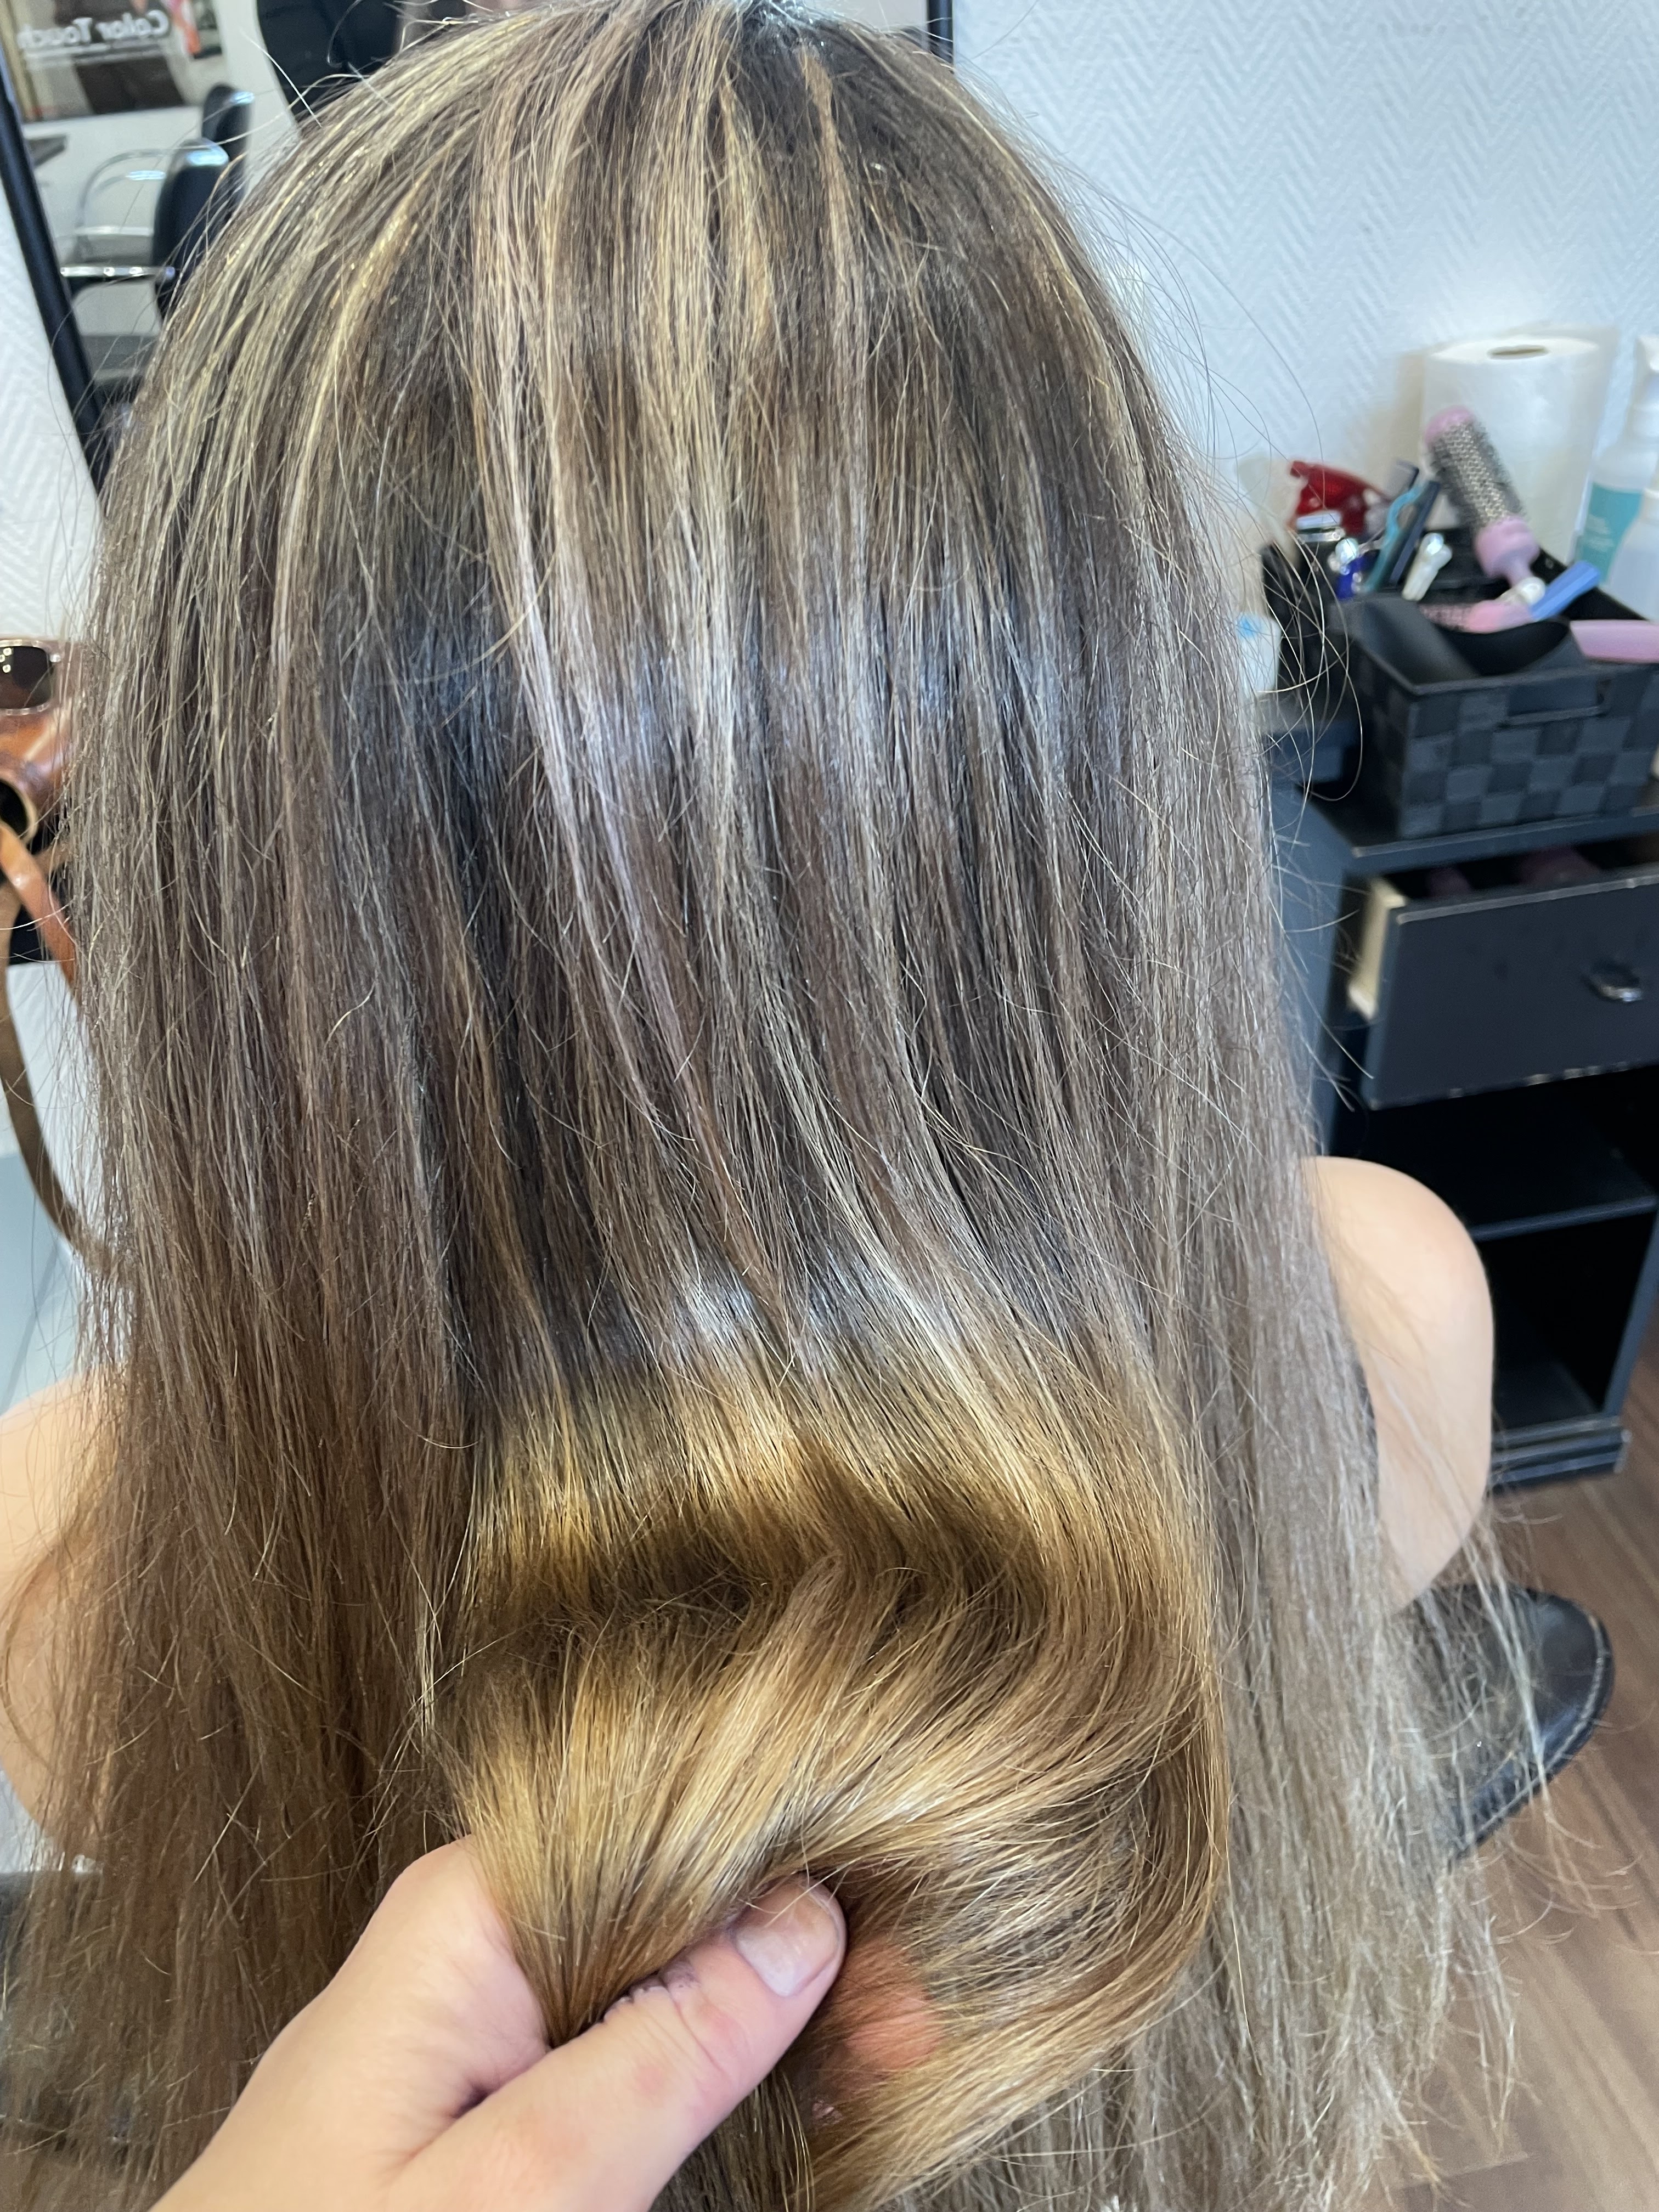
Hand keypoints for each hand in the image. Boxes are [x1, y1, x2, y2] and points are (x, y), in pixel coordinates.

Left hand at [153, 1843, 845, 2211]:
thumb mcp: (514, 2191)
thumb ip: (658, 2055)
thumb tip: (803, 1928)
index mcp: (473, 1914)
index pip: (677, 1831)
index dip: (808, 1888)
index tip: (912, 1961)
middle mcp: (480, 1938)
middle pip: (681, 1902)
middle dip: (807, 1959)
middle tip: (922, 2038)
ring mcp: (482, 2016)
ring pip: (663, 1980)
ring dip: (772, 2020)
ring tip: (888, 2058)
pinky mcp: (487, 2088)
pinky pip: (619, 2046)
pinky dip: (708, 2070)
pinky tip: (786, 2087)